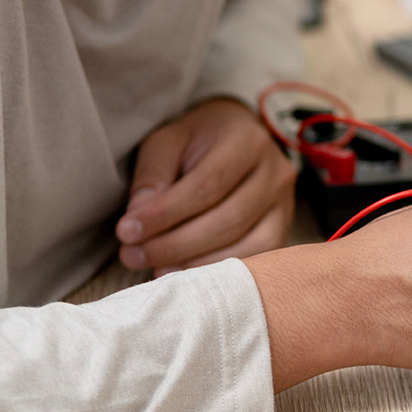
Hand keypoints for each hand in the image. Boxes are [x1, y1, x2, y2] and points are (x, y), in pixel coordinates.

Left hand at [116, 97, 295, 274]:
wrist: (237, 138)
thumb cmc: (197, 140)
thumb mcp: (167, 141)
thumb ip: (152, 175)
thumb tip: (137, 221)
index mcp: (248, 141)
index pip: (208, 184)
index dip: (166, 213)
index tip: (126, 232)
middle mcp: (276, 172)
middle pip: (227, 220)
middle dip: (174, 244)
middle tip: (132, 256)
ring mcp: (285, 204)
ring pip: (244, 245)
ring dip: (194, 263)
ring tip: (154, 268)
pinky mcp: (282, 228)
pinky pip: (257, 259)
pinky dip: (218, 270)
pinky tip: (186, 274)